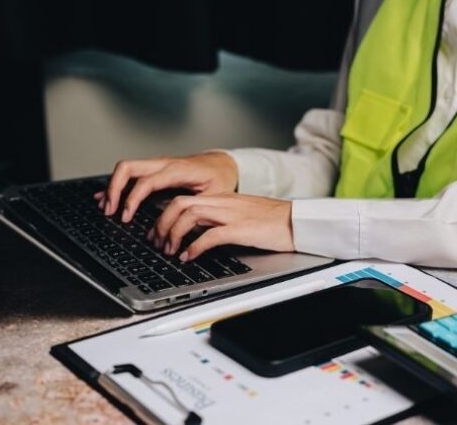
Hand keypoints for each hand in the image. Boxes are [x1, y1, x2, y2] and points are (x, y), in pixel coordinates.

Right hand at [94, 152, 237, 222]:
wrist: (223, 164)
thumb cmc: (220, 178)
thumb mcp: (214, 195)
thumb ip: (196, 208)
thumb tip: (179, 227)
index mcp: (178, 170)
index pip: (146, 181)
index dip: (132, 199)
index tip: (125, 216)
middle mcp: (164, 163)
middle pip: (128, 167)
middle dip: (113, 189)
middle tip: (109, 211)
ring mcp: (158, 165)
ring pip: (126, 169)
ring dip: (113, 187)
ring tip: (106, 207)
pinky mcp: (155, 170)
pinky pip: (132, 174)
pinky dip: (118, 185)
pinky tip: (107, 197)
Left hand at [149, 193, 294, 260]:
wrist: (298, 221)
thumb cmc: (274, 222)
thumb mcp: (241, 216)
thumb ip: (220, 220)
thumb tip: (198, 234)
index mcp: (222, 198)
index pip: (183, 199)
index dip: (164, 217)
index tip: (158, 234)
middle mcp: (222, 203)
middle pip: (178, 203)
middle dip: (161, 224)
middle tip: (158, 243)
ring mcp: (230, 214)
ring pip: (188, 215)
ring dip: (173, 233)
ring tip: (170, 251)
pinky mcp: (240, 229)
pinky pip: (209, 235)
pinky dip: (193, 247)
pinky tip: (189, 257)